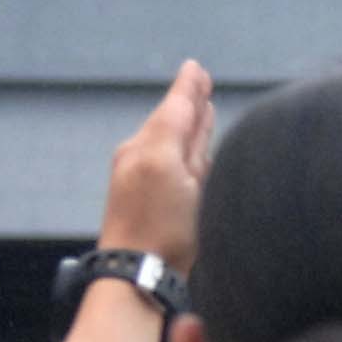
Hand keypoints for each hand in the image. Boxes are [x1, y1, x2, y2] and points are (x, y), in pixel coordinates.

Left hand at [99, 61, 214, 272]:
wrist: (138, 274)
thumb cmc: (161, 228)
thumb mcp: (174, 170)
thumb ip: (185, 135)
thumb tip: (195, 110)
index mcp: (150, 146)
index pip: (175, 108)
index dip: (188, 89)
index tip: (195, 68)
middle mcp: (145, 159)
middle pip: (173, 124)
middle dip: (188, 105)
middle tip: (199, 82)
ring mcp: (146, 183)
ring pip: (175, 146)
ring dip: (189, 129)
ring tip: (202, 110)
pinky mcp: (150, 206)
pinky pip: (171, 167)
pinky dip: (185, 154)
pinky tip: (195, 156)